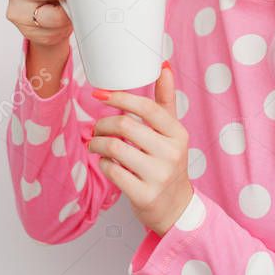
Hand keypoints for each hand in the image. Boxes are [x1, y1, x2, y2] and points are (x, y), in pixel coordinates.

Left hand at [87, 62, 193, 236]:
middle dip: (103, 124)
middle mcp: (172, 154)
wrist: (175, 208)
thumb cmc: (168, 163)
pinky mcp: (145, 195)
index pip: (147, 108)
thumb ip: (166, 100)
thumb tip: (164, 66)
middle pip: (125, 126)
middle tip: (96, 128)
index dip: (120, 98)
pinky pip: (112, 171)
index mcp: (178, 134)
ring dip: (98, 143)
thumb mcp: (172, 132)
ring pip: (115, 147)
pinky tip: (105, 162)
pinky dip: (103, 163)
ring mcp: (159, 175)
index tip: (99, 94)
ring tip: (96, 144)